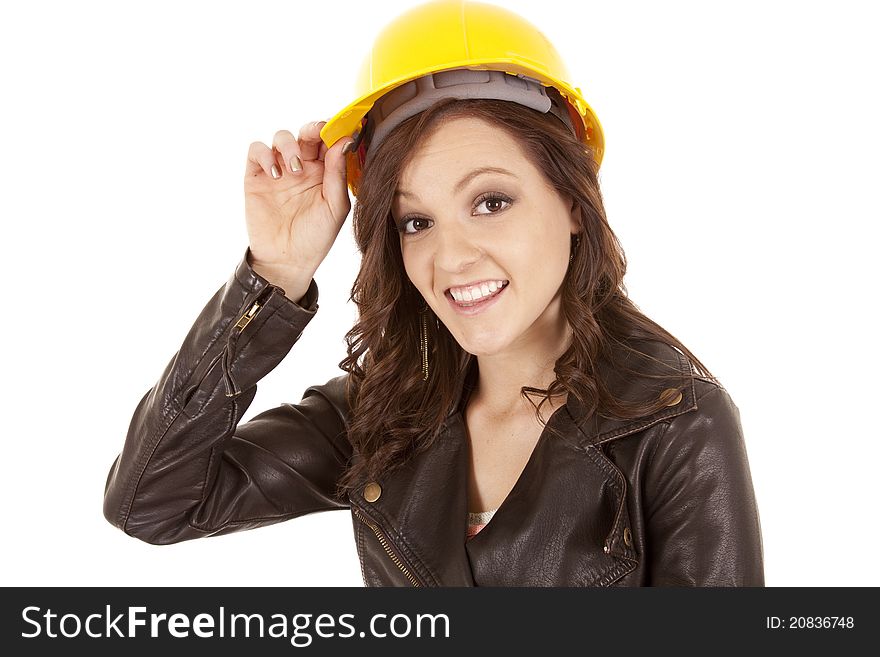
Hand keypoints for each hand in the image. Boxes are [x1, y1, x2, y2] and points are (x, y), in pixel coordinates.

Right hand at [244, 121, 353, 282]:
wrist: (287, 260)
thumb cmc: (316, 237)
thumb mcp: (335, 207)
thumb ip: (338, 174)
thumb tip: (345, 141)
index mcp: (324, 172)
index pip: (329, 142)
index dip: (336, 131)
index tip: (344, 129)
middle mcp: (302, 167)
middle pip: (306, 134)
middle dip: (313, 129)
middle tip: (317, 134)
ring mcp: (278, 170)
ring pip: (281, 137)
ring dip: (289, 145)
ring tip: (294, 170)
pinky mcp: (256, 176)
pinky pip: (256, 151)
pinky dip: (265, 155)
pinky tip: (275, 175)